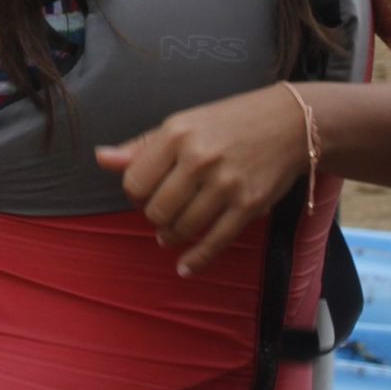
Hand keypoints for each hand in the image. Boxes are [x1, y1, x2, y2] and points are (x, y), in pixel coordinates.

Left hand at [95, 85, 305, 275]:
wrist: (290, 123)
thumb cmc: (229, 122)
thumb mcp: (183, 124)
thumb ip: (141, 147)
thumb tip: (101, 159)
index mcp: (177, 134)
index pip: (135, 182)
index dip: (135, 194)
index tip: (146, 193)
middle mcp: (200, 158)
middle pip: (156, 210)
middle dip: (154, 217)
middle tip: (162, 212)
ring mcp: (226, 184)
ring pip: (182, 229)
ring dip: (172, 237)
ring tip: (172, 232)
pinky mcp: (249, 206)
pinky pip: (215, 243)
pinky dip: (196, 260)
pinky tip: (185, 267)